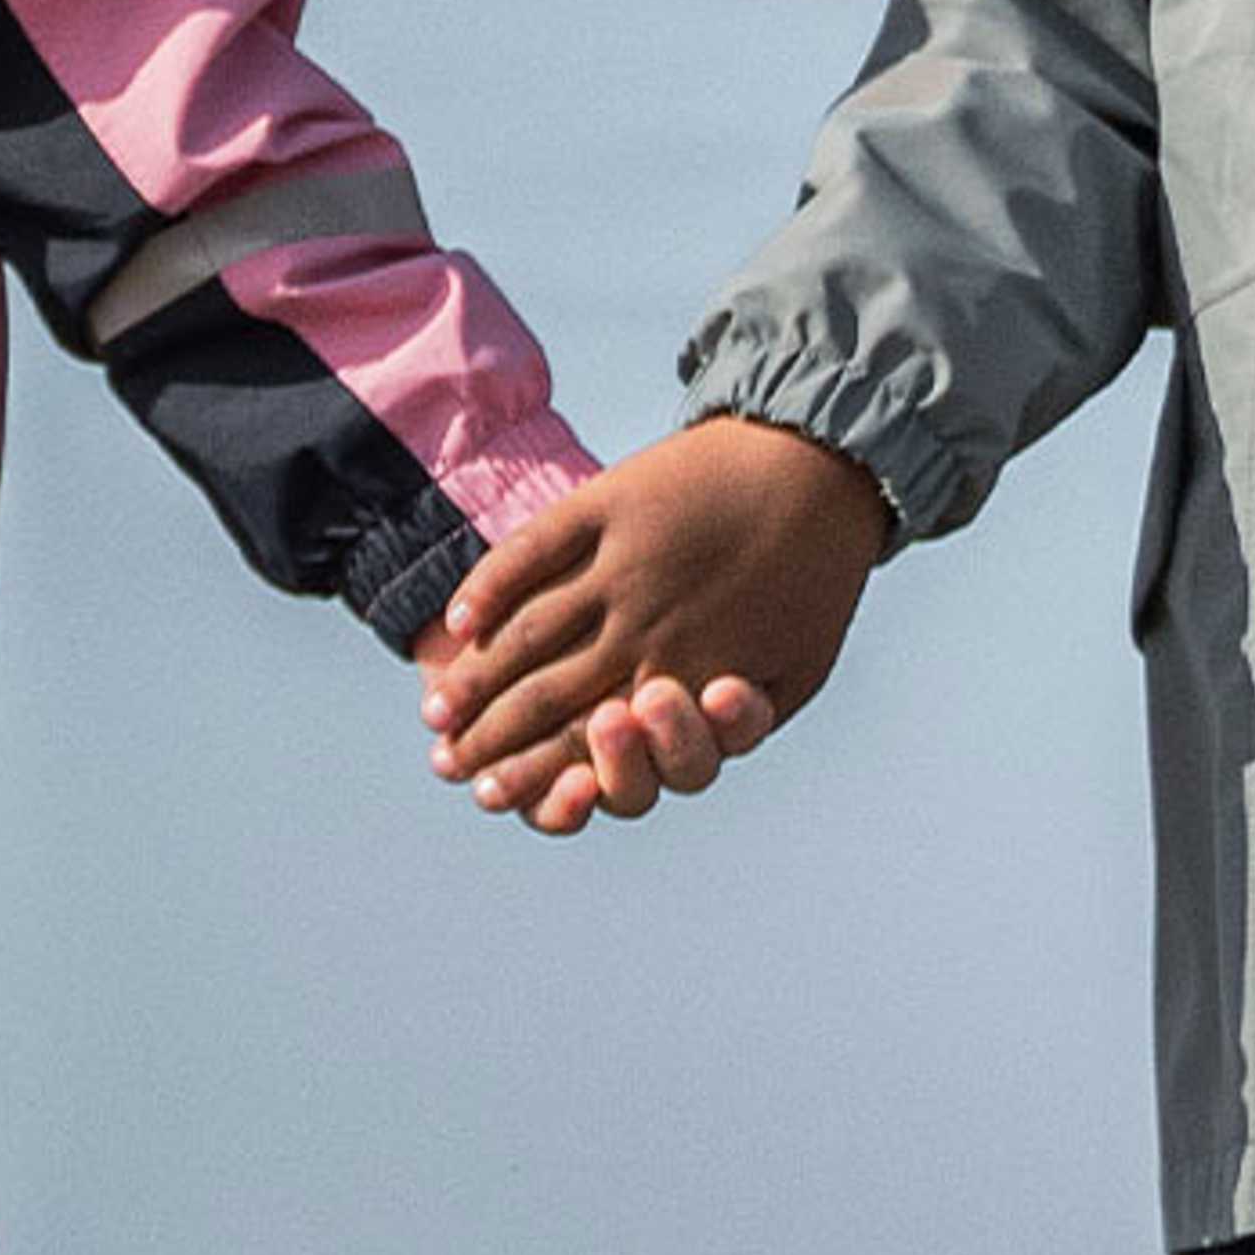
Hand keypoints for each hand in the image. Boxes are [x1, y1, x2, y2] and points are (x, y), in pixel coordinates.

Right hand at [423, 418, 887, 834]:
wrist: (818, 461)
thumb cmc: (810, 584)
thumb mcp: (795, 674)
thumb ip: (731, 732)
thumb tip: (686, 755)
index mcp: (692, 683)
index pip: (593, 750)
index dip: (533, 780)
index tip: (487, 793)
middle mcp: (648, 631)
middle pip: (550, 704)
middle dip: (492, 743)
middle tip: (449, 764)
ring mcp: (623, 567)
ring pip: (532, 637)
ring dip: (476, 681)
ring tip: (436, 713)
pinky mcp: (608, 504)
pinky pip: (537, 549)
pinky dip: (493, 584)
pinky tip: (460, 618)